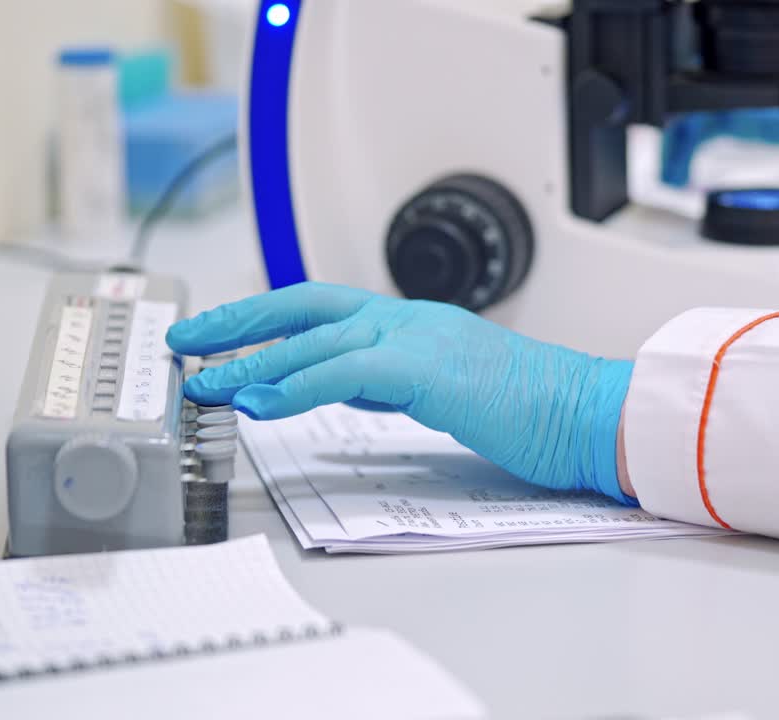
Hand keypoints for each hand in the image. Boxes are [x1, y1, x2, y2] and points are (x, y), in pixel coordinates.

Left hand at [166, 283, 635, 503]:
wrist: (589, 413)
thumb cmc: (531, 410)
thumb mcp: (446, 391)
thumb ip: (392, 384)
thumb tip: (343, 391)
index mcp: (414, 323)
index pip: (325, 310)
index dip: (268, 319)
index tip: (226, 339)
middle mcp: (410, 319)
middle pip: (305, 304)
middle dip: (241, 319)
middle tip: (190, 339)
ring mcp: (419, 338)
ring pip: (316, 336)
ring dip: (252, 358)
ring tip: (207, 381)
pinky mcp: (429, 369)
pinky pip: (347, 372)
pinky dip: (296, 383)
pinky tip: (260, 400)